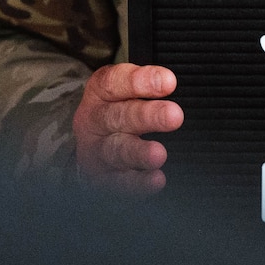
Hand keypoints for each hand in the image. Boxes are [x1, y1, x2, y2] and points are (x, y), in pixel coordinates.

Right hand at [74, 63, 181, 192]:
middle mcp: (95, 120)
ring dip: (139, 153)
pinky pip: (120, 183)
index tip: (169, 82)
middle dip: (148, 116)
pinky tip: (156, 179)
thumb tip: (174, 82)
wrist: (90, 152)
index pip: (115, 82)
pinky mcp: (103, 179)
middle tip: (175, 116)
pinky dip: (139, 183)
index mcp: (100, 93)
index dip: (140, 81)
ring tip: (159, 154)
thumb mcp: (122, 92)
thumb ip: (146, 86)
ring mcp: (97, 151)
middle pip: (120, 116)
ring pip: (117, 151)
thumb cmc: (117, 115)